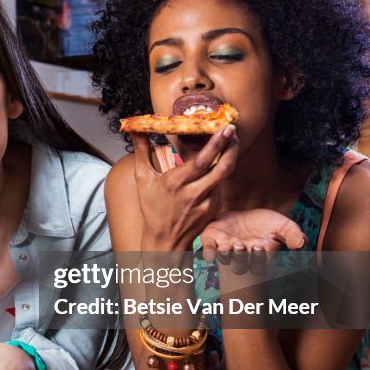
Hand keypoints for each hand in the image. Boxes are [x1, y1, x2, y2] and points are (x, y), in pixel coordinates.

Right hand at [132, 126, 238, 249]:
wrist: (165, 241)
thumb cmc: (152, 208)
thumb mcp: (143, 179)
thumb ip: (141, 151)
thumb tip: (136, 129)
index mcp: (175, 184)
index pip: (202, 161)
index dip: (216, 144)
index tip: (225, 129)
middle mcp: (194, 194)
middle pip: (222, 167)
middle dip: (231, 147)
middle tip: (233, 130)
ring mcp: (207, 203)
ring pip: (224, 175)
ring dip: (230, 156)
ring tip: (230, 142)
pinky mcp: (214, 208)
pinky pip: (220, 185)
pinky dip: (221, 172)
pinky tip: (219, 163)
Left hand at [202, 209, 305, 275]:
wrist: (246, 213)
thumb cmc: (267, 224)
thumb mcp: (284, 227)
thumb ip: (293, 235)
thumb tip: (301, 244)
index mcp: (259, 257)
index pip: (258, 265)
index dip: (258, 259)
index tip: (260, 246)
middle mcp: (241, 256)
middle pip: (240, 266)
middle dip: (241, 258)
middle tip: (245, 245)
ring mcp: (226, 247)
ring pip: (224, 258)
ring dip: (226, 255)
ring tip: (230, 245)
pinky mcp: (213, 238)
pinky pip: (208, 248)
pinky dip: (208, 252)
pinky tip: (209, 255)